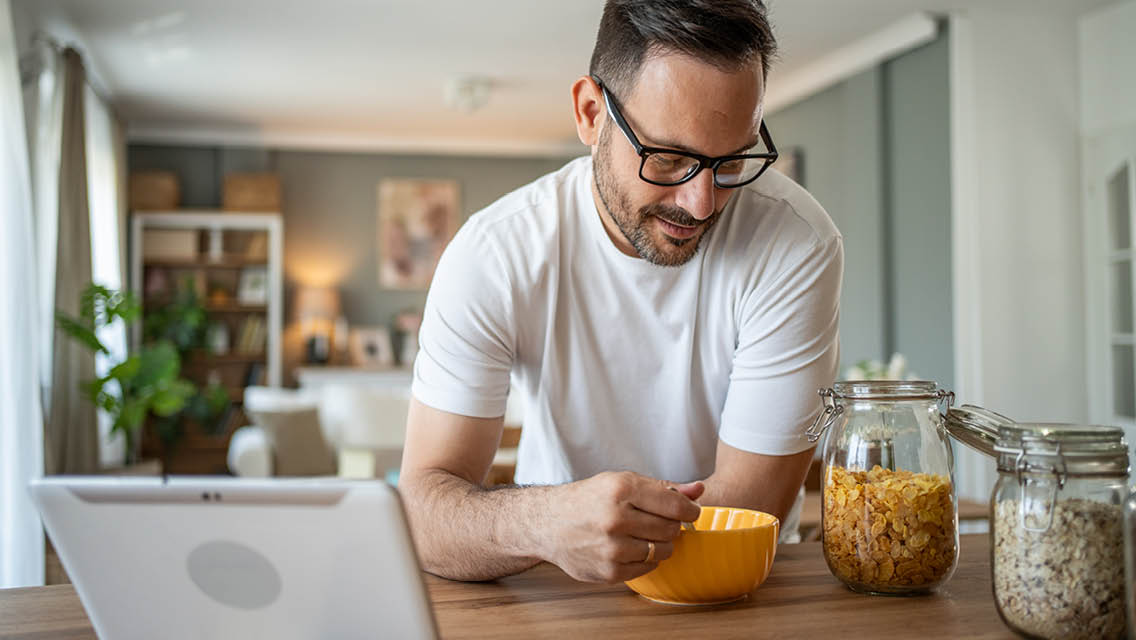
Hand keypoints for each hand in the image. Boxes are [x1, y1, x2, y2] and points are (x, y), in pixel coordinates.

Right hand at [541, 471, 703, 582]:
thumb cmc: (589, 500)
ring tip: (642, 535)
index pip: (675, 506)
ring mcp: (611, 547)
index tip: (689, 512)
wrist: (549, 523)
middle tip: (656, 521)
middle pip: (671, 529)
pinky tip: (630, 548)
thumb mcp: (622, 482)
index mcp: (621, 489)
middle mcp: (615, 518)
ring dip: (660, 544)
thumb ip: (663, 488)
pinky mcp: (608, 571)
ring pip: (662, 550)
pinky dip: (645, 559)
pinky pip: (647, 567)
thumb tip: (699, 490)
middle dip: (671, 526)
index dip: (690, 510)